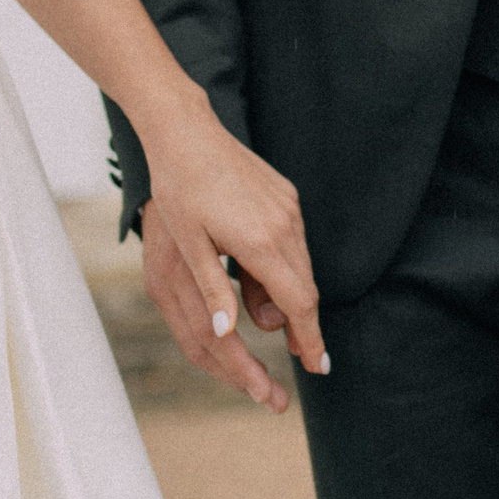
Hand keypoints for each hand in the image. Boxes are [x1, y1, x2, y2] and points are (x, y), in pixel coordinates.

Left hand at [134, 86, 326, 413]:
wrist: (187, 133)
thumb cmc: (179, 189)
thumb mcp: (190, 246)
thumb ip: (214, 292)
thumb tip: (225, 335)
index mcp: (259, 242)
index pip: (297, 302)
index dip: (309, 338)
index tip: (318, 365)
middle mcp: (283, 226)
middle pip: (306, 288)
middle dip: (305, 325)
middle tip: (304, 357)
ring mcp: (289, 209)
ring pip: (302, 266)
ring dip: (294, 296)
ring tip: (276, 322)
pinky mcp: (287, 197)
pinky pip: (295, 243)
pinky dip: (288, 268)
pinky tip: (268, 277)